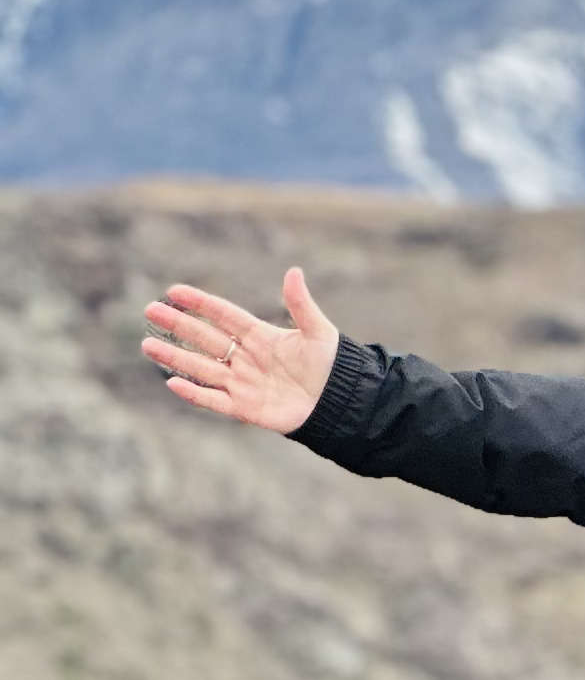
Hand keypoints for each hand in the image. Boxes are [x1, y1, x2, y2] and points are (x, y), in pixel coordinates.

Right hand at [142, 271, 342, 434]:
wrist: (342, 402)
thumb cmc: (332, 366)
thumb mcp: (318, 332)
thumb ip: (301, 304)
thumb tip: (294, 271)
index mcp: (261, 336)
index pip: (224, 315)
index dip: (201, 303)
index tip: (175, 291)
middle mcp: (246, 357)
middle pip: (205, 338)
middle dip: (178, 326)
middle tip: (150, 311)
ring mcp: (243, 382)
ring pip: (202, 368)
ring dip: (175, 357)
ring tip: (147, 345)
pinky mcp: (246, 408)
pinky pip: (214, 400)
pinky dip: (195, 394)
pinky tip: (172, 383)